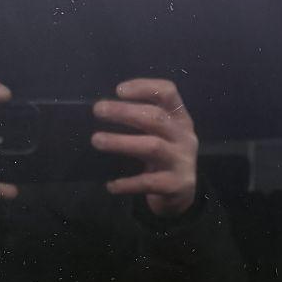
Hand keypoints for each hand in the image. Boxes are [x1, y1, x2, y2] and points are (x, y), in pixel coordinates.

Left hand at [91, 78, 196, 217]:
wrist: (182, 194)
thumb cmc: (163, 156)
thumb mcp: (160, 134)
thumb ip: (142, 120)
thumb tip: (105, 109)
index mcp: (180, 118)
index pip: (168, 93)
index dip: (144, 87)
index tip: (118, 90)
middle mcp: (184, 136)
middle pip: (156, 118)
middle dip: (125, 112)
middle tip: (98, 110)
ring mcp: (182, 161)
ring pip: (152, 147)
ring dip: (122, 142)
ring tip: (96, 140)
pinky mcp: (176, 184)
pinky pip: (149, 182)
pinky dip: (128, 183)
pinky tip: (111, 185)